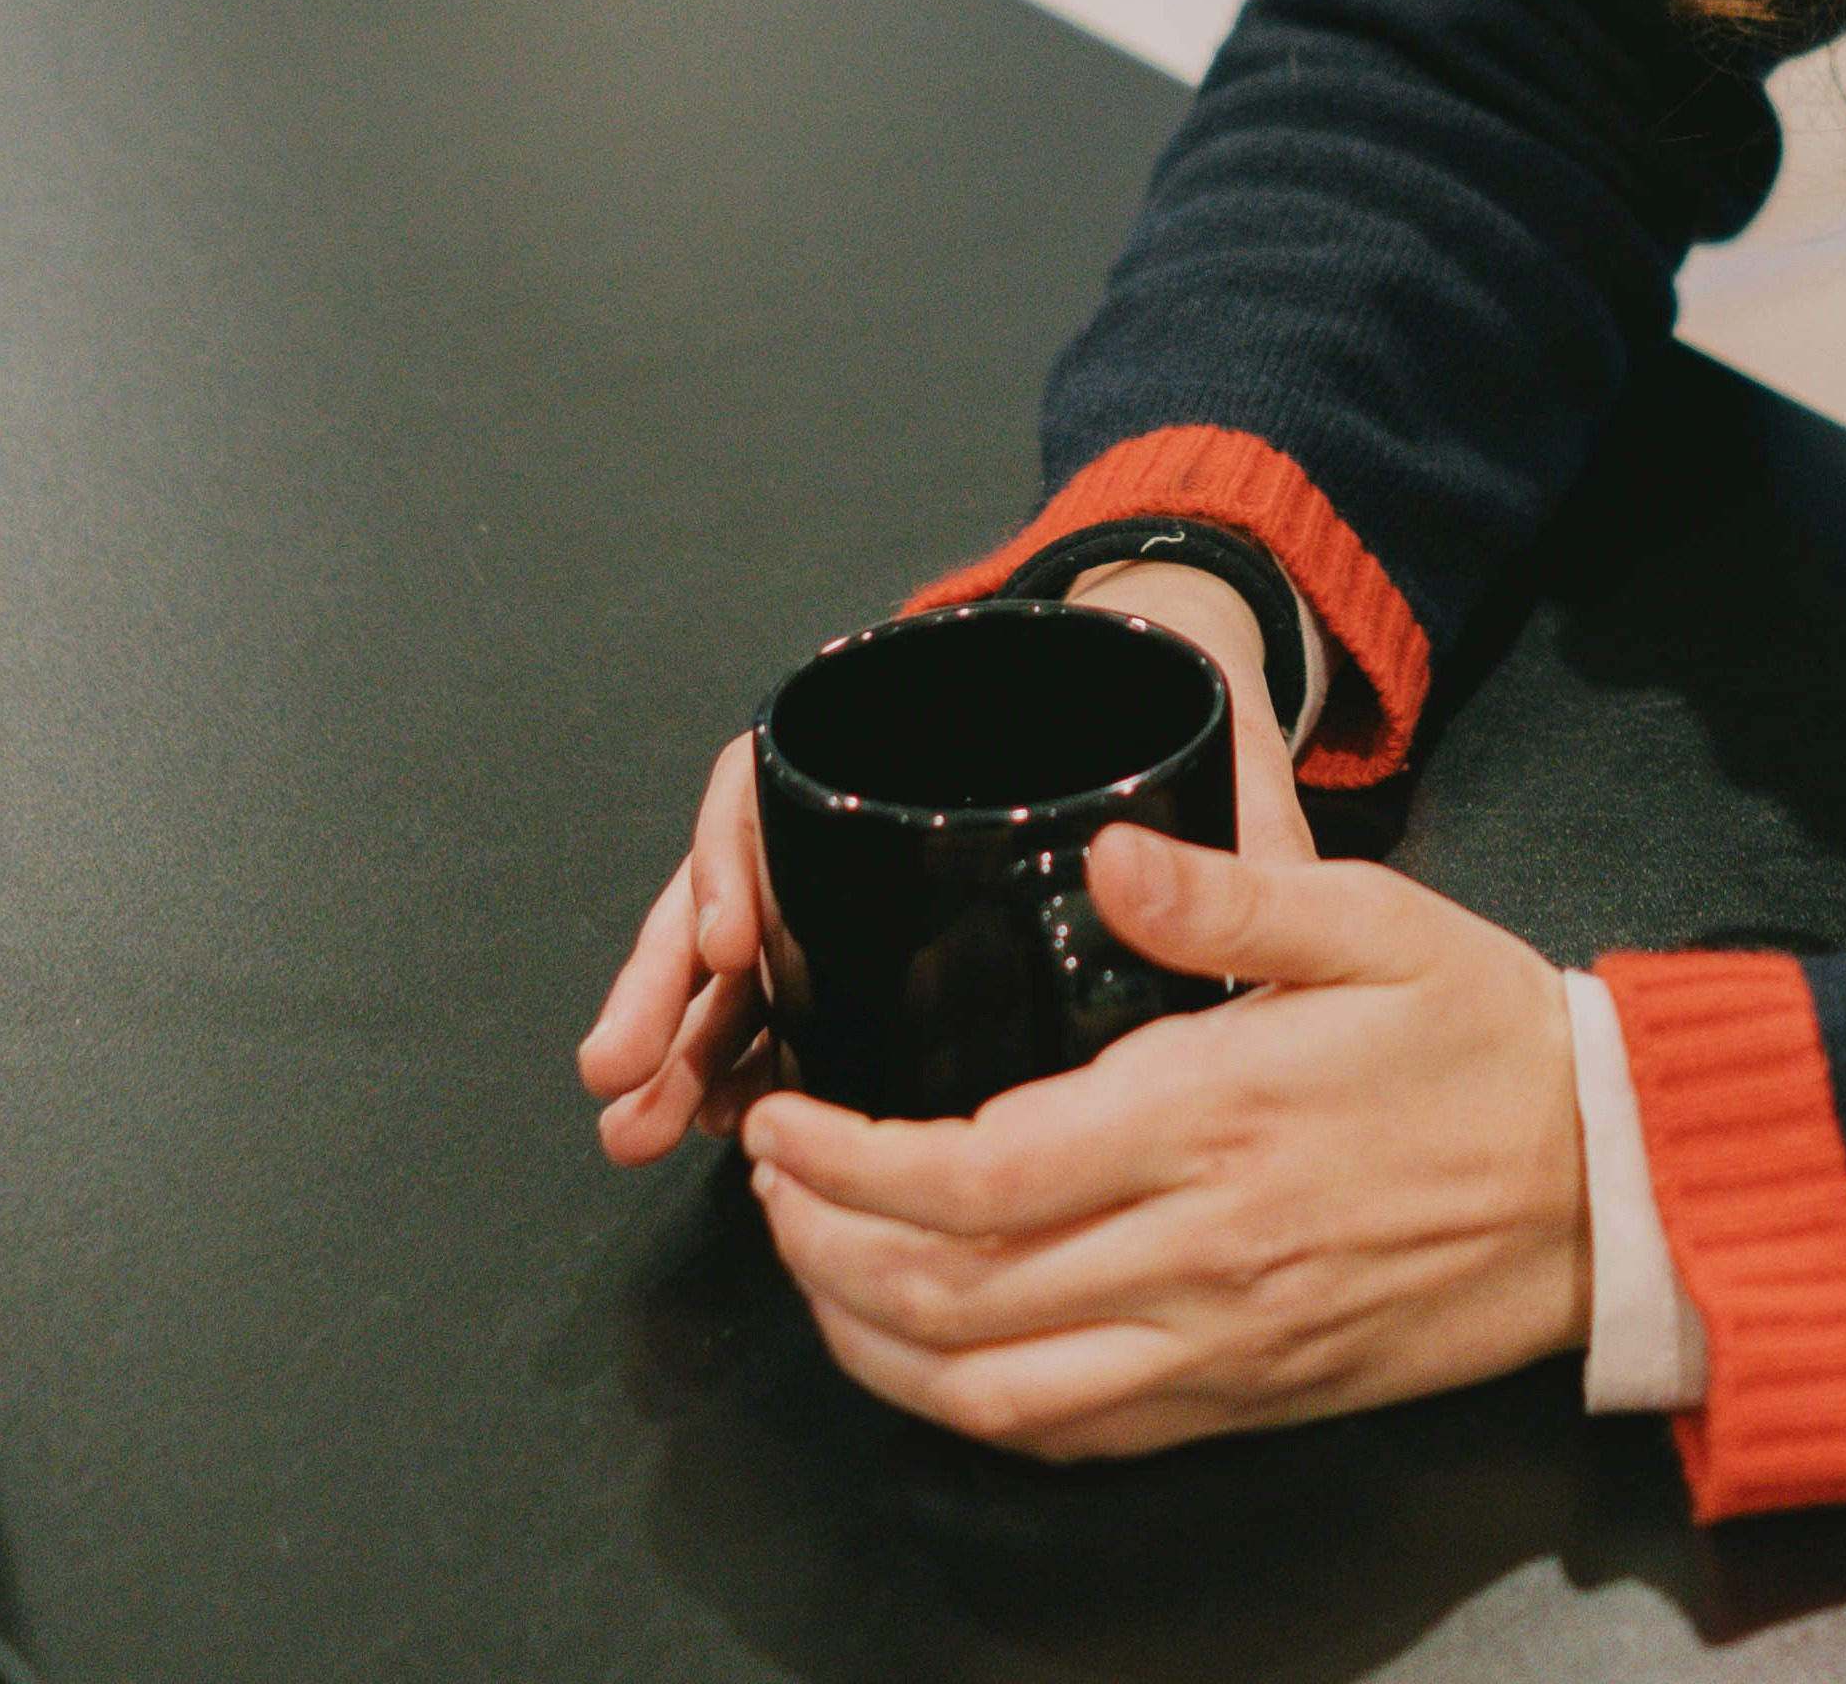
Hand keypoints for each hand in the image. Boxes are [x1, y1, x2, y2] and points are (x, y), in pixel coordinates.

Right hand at [574, 567, 1305, 1167]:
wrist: (1183, 717)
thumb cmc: (1184, 737)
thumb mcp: (1212, 766)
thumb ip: (1220, 828)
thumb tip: (1192, 870)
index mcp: (915, 750)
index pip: (783, 786)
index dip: (744, 859)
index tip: (736, 942)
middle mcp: (866, 815)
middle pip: (735, 886)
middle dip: (671, 987)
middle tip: (625, 1072)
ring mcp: (861, 887)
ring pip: (738, 960)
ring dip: (682, 1043)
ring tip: (638, 1125)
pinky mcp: (876, 960)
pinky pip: (779, 1007)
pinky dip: (736, 1064)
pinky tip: (719, 1129)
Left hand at [737, 824, 1586, 1458]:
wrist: (1611, 1187)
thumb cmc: (1487, 1043)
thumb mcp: (1371, 921)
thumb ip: (1224, 889)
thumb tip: (1108, 850)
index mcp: (1212, 1121)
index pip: (975, 1177)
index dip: (848, 1165)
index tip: (788, 1124)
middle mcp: (1200, 1255)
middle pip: (953, 1297)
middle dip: (825, 1250)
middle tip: (772, 1191)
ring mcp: (1222, 1346)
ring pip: (994, 1392)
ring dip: (877, 1344)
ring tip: (820, 1269)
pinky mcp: (1246, 1399)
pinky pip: (1078, 1436)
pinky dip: (974, 1407)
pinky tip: (930, 1353)